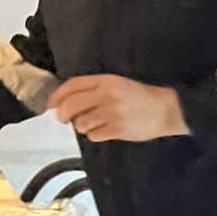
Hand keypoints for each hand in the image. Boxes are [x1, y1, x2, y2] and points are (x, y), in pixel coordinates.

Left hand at [49, 75, 188, 142]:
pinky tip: (104, 130)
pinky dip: (94, 134)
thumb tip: (64, 102)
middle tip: (64, 119)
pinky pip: (93, 135)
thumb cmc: (138, 96)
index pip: (72, 85)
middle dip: (62, 114)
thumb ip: (92, 89)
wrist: (166, 110)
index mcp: (105, 80)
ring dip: (81, 126)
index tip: (50, 105)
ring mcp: (111, 113)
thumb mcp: (116, 84)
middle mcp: (106, 95)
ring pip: (80, 123)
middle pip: (70, 105)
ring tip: (92, 123)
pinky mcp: (117, 129)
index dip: (56, 96)